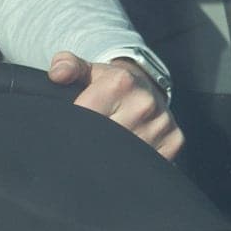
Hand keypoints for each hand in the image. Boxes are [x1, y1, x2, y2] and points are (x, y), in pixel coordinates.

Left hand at [47, 52, 183, 160]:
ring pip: (127, 156)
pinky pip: (148, 164)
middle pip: (106, 139)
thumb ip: (66, 66)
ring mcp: (161, 123)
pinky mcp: (174, 141)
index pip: (88, 116)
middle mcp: (144, 103)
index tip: (68, 133)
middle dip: (91, 144)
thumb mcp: (85, 69)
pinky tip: (124, 157)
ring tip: (102, 149)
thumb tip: (56, 75)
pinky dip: (133, 165)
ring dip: (111, 158)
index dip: (74, 128)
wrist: (145, 87)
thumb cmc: (108, 82)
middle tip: (82, 145)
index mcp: (119, 82)